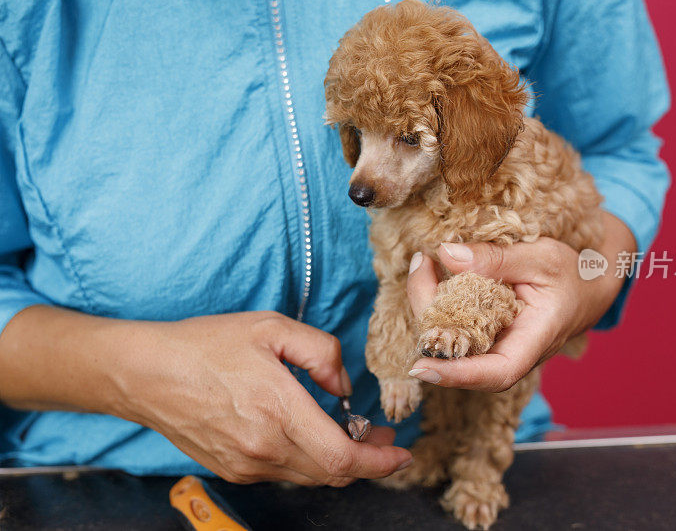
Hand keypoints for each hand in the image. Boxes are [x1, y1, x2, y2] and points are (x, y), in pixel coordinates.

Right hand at [123, 312, 411, 484]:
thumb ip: (321, 353)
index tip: (400, 454)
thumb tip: (343, 388)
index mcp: (277, 411)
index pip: (342, 457)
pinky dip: (308, 461)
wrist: (146, 373)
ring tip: (350, 433)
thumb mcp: (271, 328)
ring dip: (338, 461)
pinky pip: (284, 473)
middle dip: (367, 460)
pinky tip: (309, 435)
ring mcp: (245, 465)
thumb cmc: (206, 345)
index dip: (379, 461)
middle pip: (332, 474)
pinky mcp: (232, 470)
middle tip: (381, 437)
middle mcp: (263, 448)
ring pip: (310, 477)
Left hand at [405, 212, 634, 391]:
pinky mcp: (481, 330)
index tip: (423, 367)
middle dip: (428, 318)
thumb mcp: (543, 257)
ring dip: (427, 306)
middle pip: (460, 356)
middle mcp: (509, 351)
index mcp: (534, 342)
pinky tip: (429, 272)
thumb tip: (447, 255)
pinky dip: (436, 301)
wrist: (587, 282)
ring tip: (422, 264)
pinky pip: (452, 325)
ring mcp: (493, 344)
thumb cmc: (573, 273)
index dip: (458, 375)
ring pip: (449, 340)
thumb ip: (497, 258)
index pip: (497, 373)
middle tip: (420, 267)